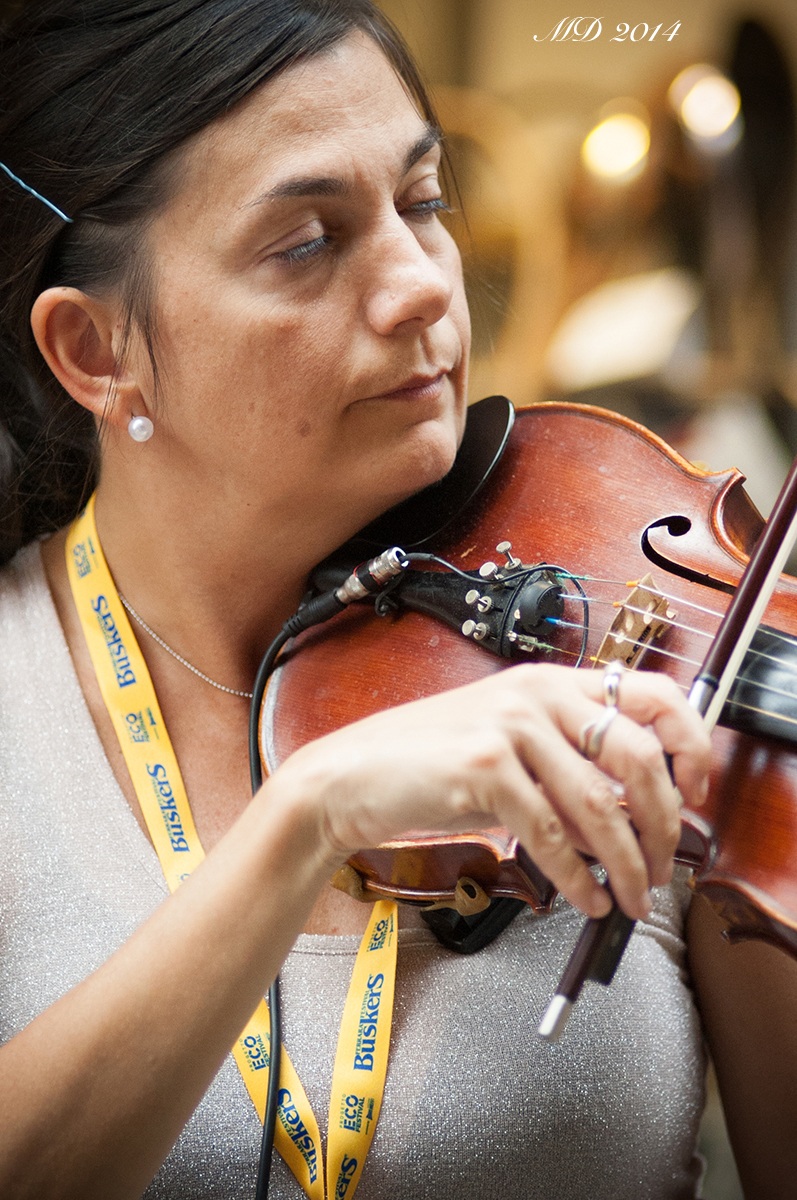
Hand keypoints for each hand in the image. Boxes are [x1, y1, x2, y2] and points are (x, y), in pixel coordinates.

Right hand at [275, 663, 709, 920]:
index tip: (697, 790)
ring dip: (629, 864)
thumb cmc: (426, 763)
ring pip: (600, 805)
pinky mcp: (484, 767)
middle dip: (665, 823)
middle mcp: (536, 694)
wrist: (350, 776)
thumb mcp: (508, 749)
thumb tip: (630, 819)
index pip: (651, 693)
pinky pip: (552, 836)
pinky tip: (586, 898)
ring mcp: (510, 727)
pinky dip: (579, 878)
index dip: (690, 742)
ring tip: (635, 897)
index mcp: (549, 681)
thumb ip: (567, 770)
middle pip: (640, 756)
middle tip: (666, 864)